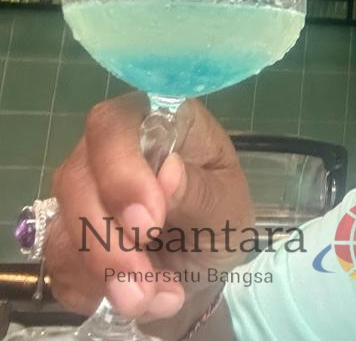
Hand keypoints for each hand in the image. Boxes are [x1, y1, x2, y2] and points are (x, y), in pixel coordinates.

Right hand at [46, 94, 253, 322]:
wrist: (204, 267)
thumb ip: (199, 190)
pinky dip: (95, 290)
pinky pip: (60, 263)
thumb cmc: (221, 218)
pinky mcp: (69, 235)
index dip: (121, 171)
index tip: (148, 224)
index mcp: (156, 123)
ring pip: (62, 226)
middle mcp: (110, 150)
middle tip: (144, 279)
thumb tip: (167, 172)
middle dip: (107, 240)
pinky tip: (137, 298)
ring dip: (105, 273)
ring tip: (155, 297)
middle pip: (76, 178)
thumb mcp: (228, 205)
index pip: (114, 124)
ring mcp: (85, 191)